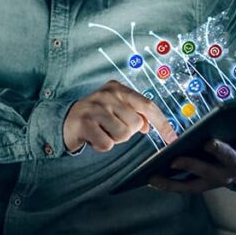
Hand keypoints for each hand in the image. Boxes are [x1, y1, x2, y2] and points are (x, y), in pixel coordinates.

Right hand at [63, 80, 177, 152]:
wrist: (63, 120)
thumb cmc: (95, 116)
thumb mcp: (115, 108)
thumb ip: (134, 113)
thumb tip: (148, 126)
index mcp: (117, 88)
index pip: (148, 105)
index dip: (162, 123)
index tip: (172, 138)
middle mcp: (106, 94)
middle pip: (135, 123)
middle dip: (127, 132)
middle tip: (111, 128)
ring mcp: (94, 107)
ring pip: (122, 135)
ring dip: (114, 139)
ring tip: (102, 131)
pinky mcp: (84, 123)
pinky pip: (107, 144)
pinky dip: (101, 146)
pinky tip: (93, 137)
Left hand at [148, 115, 235, 192]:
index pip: (227, 155)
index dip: (219, 149)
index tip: (208, 142)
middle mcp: (223, 176)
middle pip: (205, 171)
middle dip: (190, 165)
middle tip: (173, 159)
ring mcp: (210, 183)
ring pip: (189, 185)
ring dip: (170, 182)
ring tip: (151, 175)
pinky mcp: (199, 186)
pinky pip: (180, 187)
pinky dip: (166, 184)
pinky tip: (149, 178)